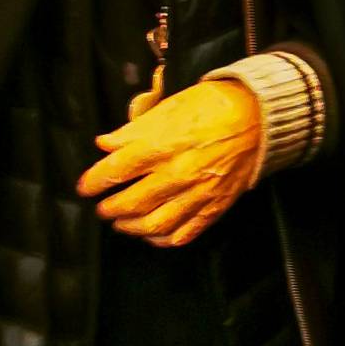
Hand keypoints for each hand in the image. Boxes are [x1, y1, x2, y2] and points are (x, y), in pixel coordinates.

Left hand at [75, 79, 260, 247]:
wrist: (259, 117)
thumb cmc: (211, 106)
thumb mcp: (167, 108)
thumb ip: (133, 131)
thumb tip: (104, 144)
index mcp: (163, 146)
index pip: (116, 171)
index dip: (94, 181)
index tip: (85, 187)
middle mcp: (177, 174)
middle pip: (130, 203)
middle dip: (109, 208)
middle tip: (102, 208)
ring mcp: (197, 195)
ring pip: (154, 225)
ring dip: (131, 227)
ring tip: (121, 223)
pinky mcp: (214, 207)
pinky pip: (184, 234)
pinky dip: (163, 239)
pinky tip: (152, 235)